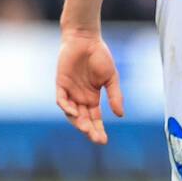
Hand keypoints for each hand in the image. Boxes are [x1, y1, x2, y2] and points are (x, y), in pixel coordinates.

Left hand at [56, 29, 124, 144]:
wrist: (86, 40)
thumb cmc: (100, 56)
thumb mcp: (111, 78)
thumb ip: (115, 95)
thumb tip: (120, 115)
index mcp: (92, 98)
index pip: (95, 119)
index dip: (99, 130)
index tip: (104, 140)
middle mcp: (80, 98)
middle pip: (84, 119)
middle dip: (90, 130)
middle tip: (96, 139)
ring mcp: (70, 92)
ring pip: (72, 114)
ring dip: (78, 122)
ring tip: (86, 129)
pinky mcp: (61, 84)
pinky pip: (62, 100)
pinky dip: (67, 108)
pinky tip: (75, 113)